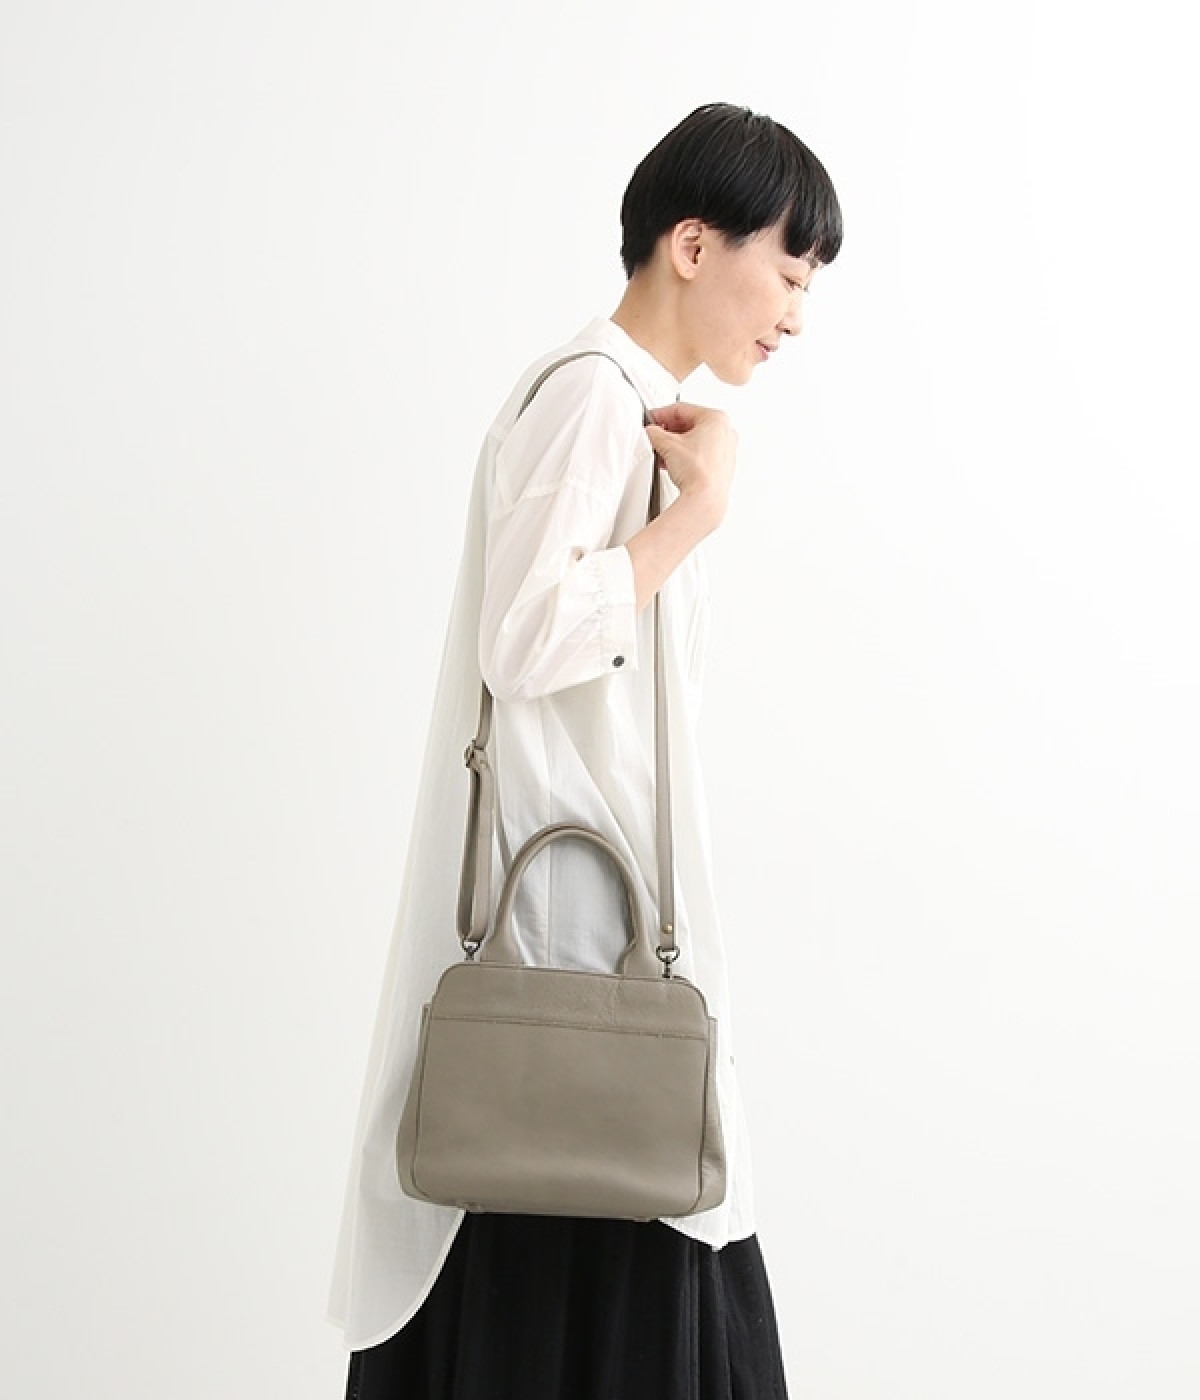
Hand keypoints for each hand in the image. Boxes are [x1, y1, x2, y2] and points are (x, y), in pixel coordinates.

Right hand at [644, 402, 736, 529]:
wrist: (705, 498)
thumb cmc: (697, 472)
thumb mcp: (667, 445)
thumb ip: (655, 433)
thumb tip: (652, 432)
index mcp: (717, 419)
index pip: (682, 409)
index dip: (662, 414)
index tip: (651, 419)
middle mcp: (726, 433)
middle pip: (690, 424)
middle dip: (669, 431)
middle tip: (655, 435)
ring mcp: (726, 450)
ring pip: (695, 440)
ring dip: (676, 445)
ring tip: (662, 451)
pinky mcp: (722, 466)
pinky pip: (701, 454)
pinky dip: (686, 455)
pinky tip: (672, 462)